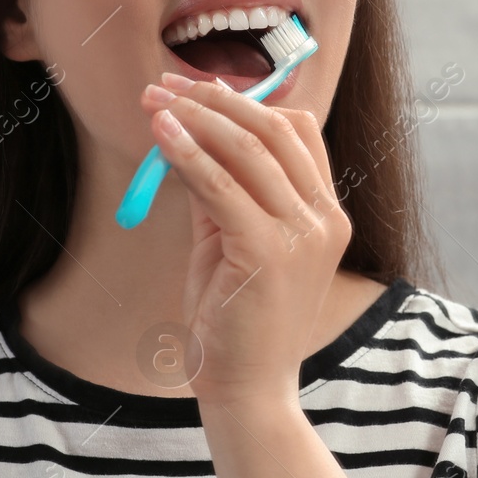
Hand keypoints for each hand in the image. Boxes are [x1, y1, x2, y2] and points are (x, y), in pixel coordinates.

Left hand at [140, 72, 349, 408]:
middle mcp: (324, 219)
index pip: (297, 131)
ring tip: (152, 103)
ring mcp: (302, 235)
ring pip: (248, 148)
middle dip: (213, 99)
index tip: (193, 92)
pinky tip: (159, 135)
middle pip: (274, 129)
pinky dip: (188, 153)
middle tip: (162, 86)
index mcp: (326, 214)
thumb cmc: (235, 322)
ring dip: (194, 117)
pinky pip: (223, 186)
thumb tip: (184, 135)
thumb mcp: (231, 242)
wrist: (247, 391)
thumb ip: (220, 191)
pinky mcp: (269, 253)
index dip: (246, 101)